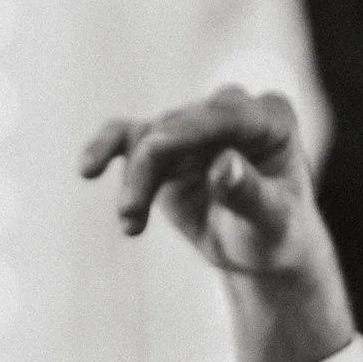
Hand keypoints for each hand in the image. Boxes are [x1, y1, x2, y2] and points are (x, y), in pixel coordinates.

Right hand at [81, 88, 354, 361]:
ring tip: (129, 224)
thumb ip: (248, 193)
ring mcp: (196, 124)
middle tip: (129, 216)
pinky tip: (87, 169)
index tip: (152, 149)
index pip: (223, 115)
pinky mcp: (166, 142)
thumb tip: (223, 163)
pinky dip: (105, 148)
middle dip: (148, 170)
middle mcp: (232, 110)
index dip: (187, 131)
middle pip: (177, 128)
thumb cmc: (275, 235)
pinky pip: (127, 135)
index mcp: (271, 118)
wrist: (259, 251)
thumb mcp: (271, 222)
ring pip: (148, 138)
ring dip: (133, 180)